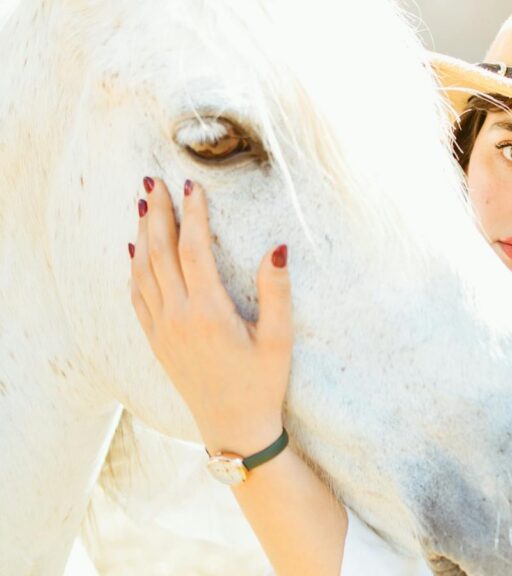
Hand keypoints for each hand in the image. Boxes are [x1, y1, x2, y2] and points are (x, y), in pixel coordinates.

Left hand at [129, 176, 293, 454]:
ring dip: (142, 236)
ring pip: (142, 272)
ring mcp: (162, 330)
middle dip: (158, 214)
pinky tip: (135, 251)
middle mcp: (178, 318)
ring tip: (144, 206)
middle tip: (153, 181)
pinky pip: (137, 296)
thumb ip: (277, 291)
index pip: (194, 251)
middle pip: (160, 254)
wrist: (234, 428)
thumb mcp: (279, 339)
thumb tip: (276, 248)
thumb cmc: (263, 384)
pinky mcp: (156, 342)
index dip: (192, 214)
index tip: (191, 185)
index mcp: (209, 313)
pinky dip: (133, 268)